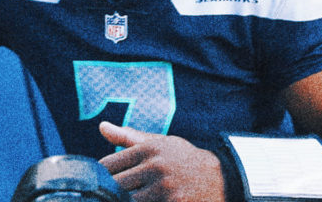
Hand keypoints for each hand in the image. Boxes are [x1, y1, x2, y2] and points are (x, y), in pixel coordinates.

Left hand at [99, 122, 225, 201]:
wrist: (221, 179)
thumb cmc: (182, 158)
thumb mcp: (158, 143)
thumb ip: (128, 137)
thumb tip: (101, 126)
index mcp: (148, 150)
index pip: (108, 165)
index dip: (100, 176)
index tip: (99, 181)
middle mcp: (156, 167)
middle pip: (115, 186)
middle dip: (107, 192)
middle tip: (104, 194)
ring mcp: (165, 189)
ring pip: (128, 200)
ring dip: (122, 200)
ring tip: (121, 197)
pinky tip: (143, 200)